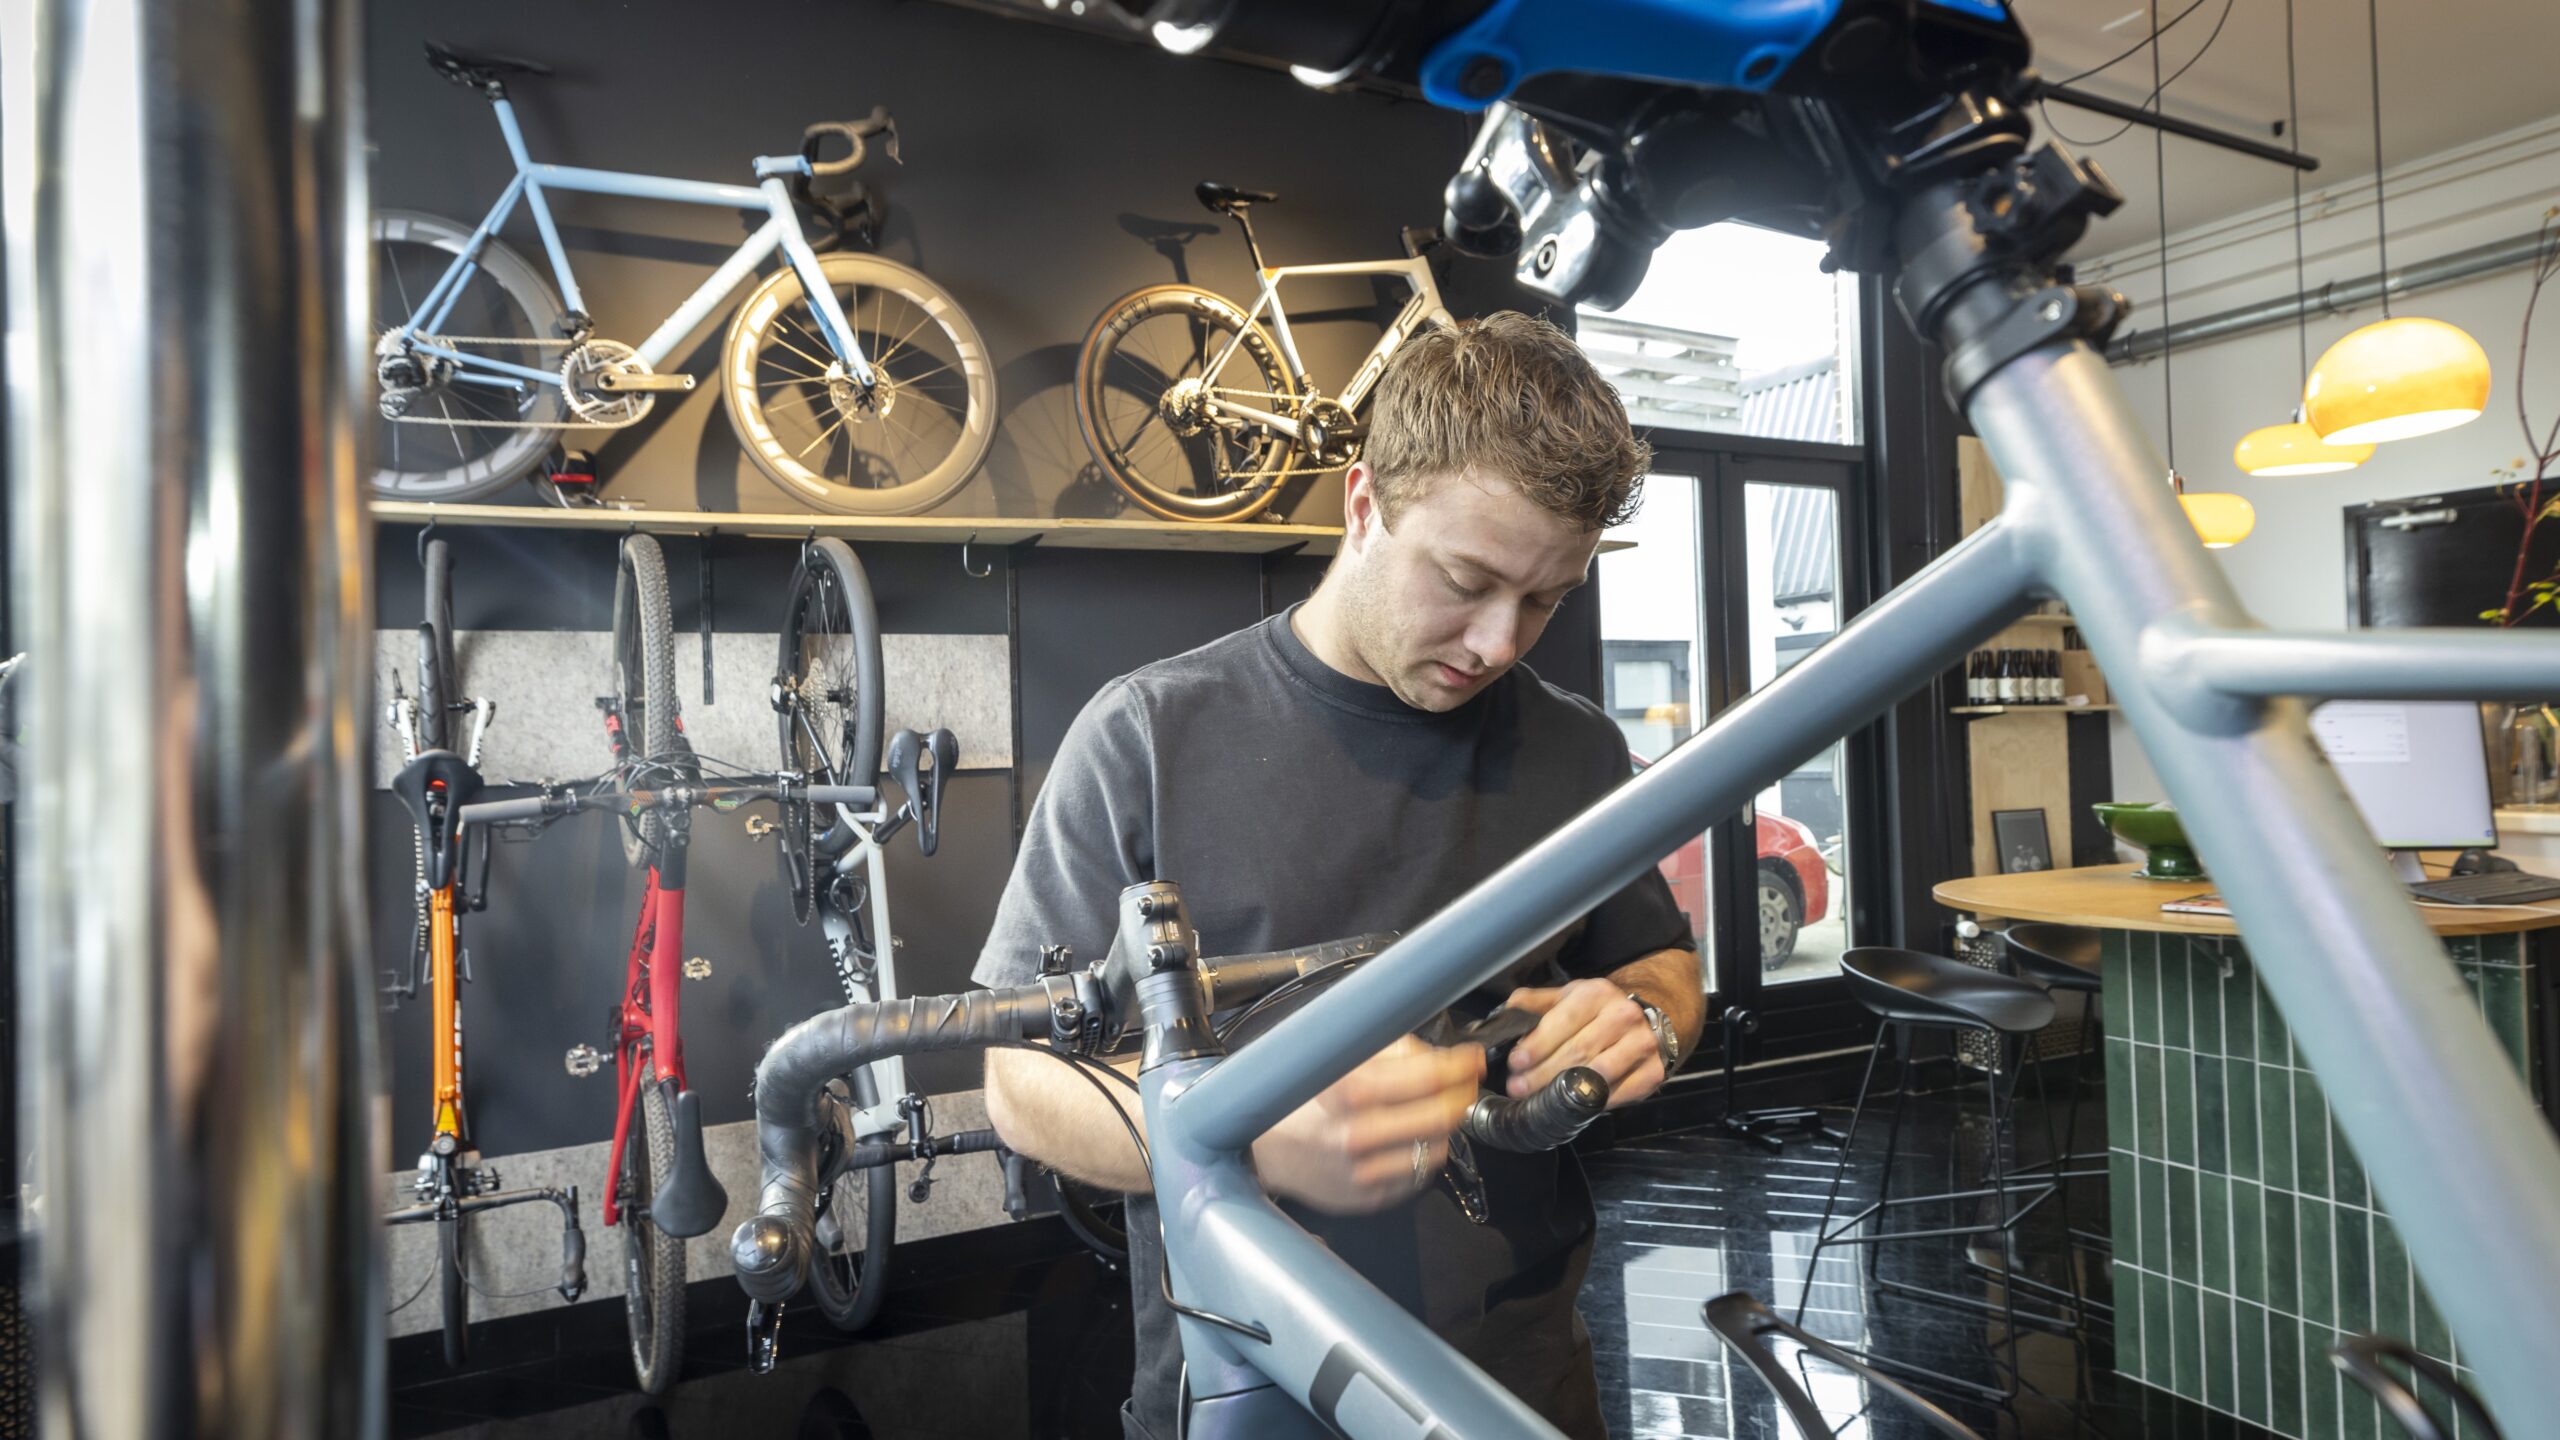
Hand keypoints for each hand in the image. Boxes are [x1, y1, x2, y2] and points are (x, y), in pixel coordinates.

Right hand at [1252, 1035, 1483, 1215]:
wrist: (1264, 1151)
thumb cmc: (1300, 1099)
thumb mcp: (1334, 1059)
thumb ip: (1387, 1052)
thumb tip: (1437, 1056)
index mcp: (1346, 1091)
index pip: (1426, 1077)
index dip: (1458, 1067)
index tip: (1470, 1059)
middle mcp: (1355, 1134)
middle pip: (1440, 1115)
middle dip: (1461, 1095)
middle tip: (1465, 1083)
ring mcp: (1364, 1171)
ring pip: (1436, 1147)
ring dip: (1445, 1126)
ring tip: (1433, 1109)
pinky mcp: (1370, 1196)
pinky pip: (1418, 1174)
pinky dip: (1423, 1152)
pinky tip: (1409, 1137)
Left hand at [1501, 979, 1663, 1107]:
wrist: (1646, 1021)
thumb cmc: (1599, 1011)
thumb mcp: (1567, 997)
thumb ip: (1536, 1003)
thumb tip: (1507, 1012)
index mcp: (1597, 994)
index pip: (1563, 1020)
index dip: (1537, 1044)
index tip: (1517, 1062)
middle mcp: (1623, 1016)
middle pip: (1578, 1050)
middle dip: (1543, 1072)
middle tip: (1519, 1087)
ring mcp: (1642, 1044)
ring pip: (1598, 1074)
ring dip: (1565, 1090)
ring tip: (1540, 1098)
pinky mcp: (1653, 1072)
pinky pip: (1619, 1093)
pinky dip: (1594, 1102)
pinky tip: (1574, 1105)